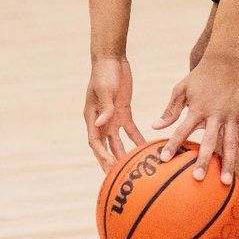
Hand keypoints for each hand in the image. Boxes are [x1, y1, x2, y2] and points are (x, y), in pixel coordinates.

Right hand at [84, 56, 145, 170]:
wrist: (112, 59)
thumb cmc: (104, 73)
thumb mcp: (105, 89)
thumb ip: (105, 107)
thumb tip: (101, 124)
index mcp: (92, 117)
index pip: (95, 142)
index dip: (101, 155)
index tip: (110, 165)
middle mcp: (101, 121)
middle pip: (105, 147)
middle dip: (111, 162)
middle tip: (119, 178)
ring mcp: (112, 118)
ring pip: (118, 142)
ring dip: (124, 155)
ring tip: (133, 170)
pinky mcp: (123, 112)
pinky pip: (131, 131)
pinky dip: (137, 140)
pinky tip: (147, 149)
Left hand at [154, 54, 238, 184]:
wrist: (229, 62)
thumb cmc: (201, 77)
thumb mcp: (182, 89)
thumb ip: (170, 110)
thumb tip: (155, 127)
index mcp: (198, 108)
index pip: (182, 129)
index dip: (173, 144)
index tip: (164, 159)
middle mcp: (216, 114)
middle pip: (209, 141)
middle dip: (203, 160)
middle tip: (197, 178)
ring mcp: (231, 117)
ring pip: (231, 144)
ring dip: (229, 164)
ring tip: (226, 183)